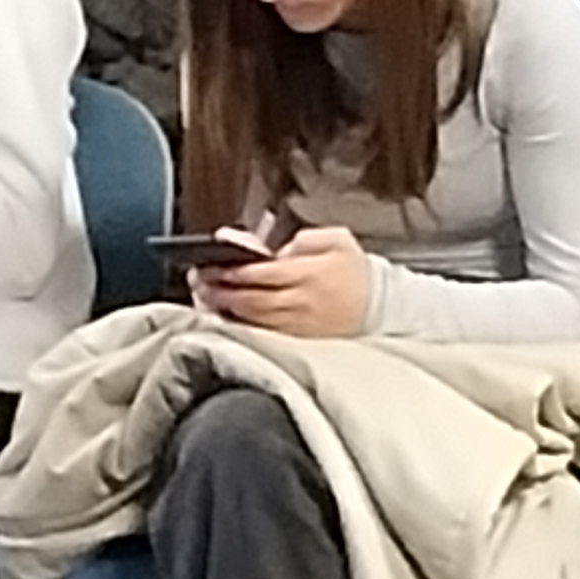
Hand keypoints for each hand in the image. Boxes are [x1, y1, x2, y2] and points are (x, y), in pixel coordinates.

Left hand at [194, 224, 372, 338]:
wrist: (380, 307)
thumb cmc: (355, 270)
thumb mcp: (337, 240)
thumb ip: (303, 239)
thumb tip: (273, 250)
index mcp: (309, 273)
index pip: (262, 272)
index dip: (233, 270)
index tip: (210, 264)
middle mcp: (301, 301)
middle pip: (251, 297)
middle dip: (220, 289)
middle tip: (198, 280)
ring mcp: (298, 324)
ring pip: (252, 317)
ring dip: (224, 307)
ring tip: (204, 296)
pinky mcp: (297, 339)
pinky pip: (262, 332)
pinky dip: (239, 324)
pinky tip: (224, 316)